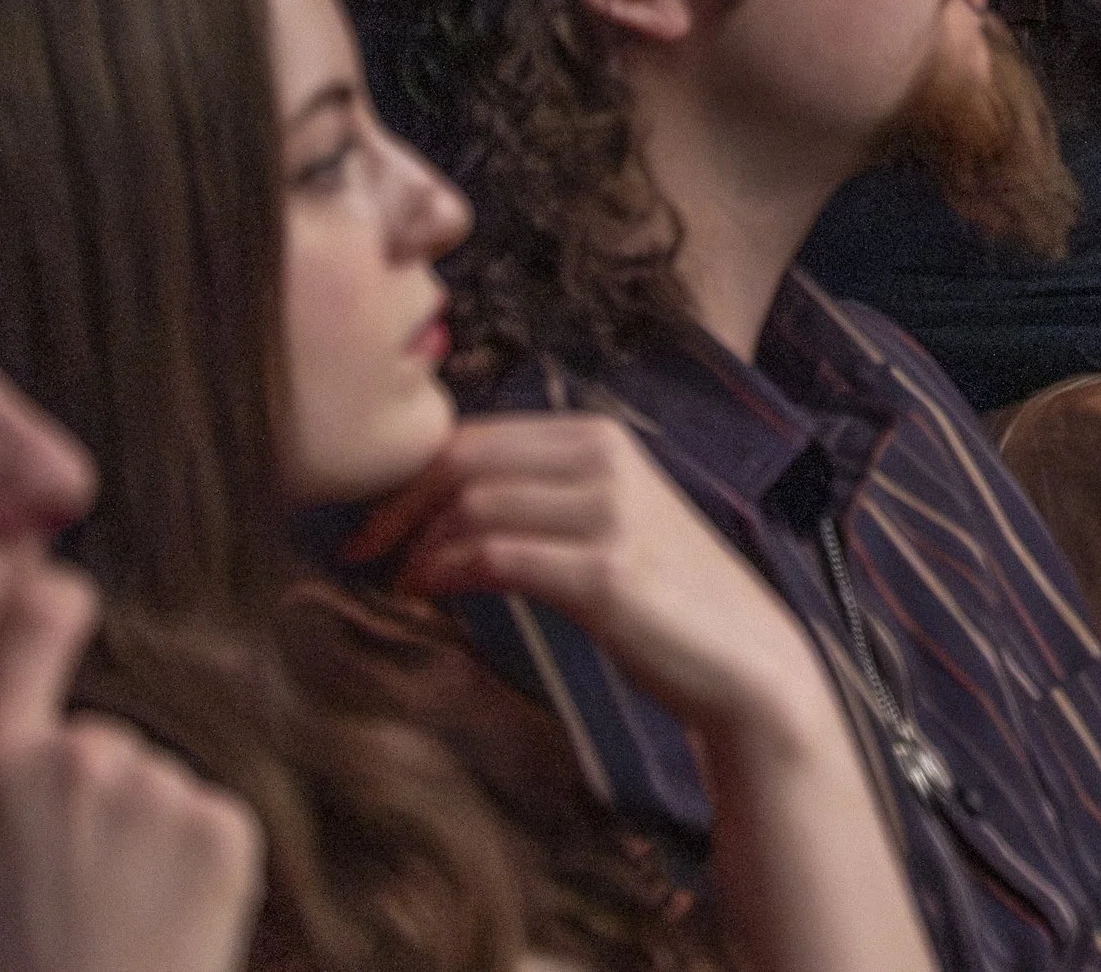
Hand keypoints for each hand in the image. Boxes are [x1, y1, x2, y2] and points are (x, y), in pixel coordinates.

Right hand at [0, 566, 263, 971]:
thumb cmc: (15, 952)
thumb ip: (5, 764)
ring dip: (148, 827)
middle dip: (100, 790)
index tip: (67, 592)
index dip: (53, 603)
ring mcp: (159, 786)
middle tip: (78, 878)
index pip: (31, 630)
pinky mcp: (223, 823)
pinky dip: (195, 856)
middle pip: (105, 738)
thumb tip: (53, 674)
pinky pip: (209, 815)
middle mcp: (80, 756)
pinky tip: (165, 910)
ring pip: (160, 782)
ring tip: (119, 905)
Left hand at [352, 413, 829, 749]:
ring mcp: (609, 512)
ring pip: (473, 504)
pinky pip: (498, 555)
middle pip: (463, 458)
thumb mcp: (602, 526)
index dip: (407, 475)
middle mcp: (606, 458)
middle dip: (395, 504)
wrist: (744, 665)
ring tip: (398, 583)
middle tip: (357, 551)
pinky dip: (448, 572)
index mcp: (599, 437)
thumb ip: (538, 500)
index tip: (367, 519)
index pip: (473, 435)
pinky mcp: (606, 571)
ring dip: (418, 546)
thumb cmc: (662, 601)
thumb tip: (438, 503)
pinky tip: (428, 595)